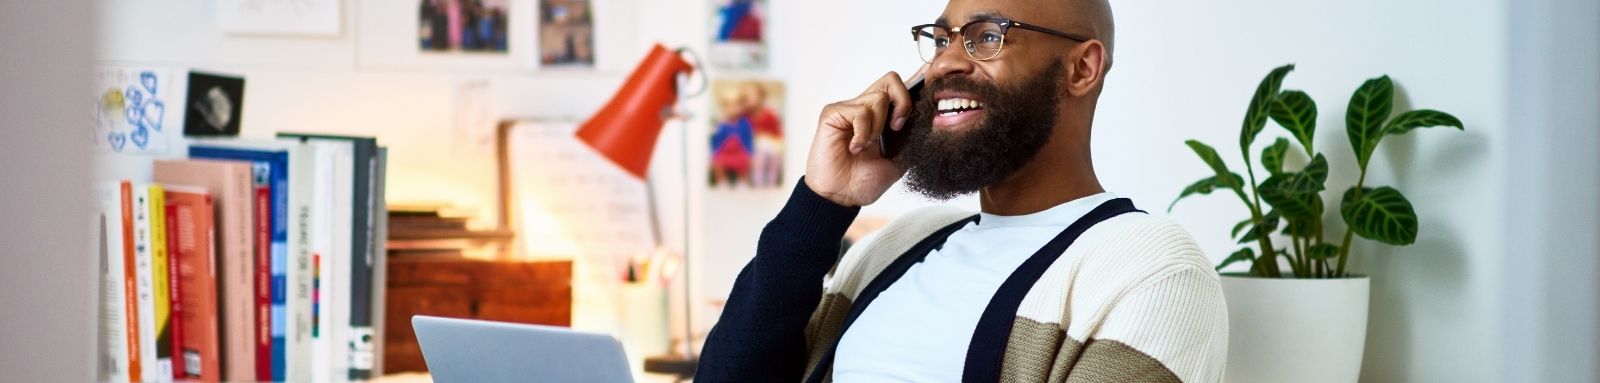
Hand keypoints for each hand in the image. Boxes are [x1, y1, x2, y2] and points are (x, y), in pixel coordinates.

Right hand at [805, 68, 923, 206]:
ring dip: (878, 127)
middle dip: (903, 102)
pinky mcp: (833, 114)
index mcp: (881, 117)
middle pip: (891, 80)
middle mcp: (865, 108)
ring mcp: (848, 109)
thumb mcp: (898, 161)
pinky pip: (859, 112)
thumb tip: (931, 121)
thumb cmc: (864, 181)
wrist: (841, 197)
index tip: (929, 89)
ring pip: (878, 98)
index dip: (916, 82)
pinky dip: (862, 133)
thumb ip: (910, 140)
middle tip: (896, 128)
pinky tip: (854, 148)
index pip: (899, 88)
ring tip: (867, 146)